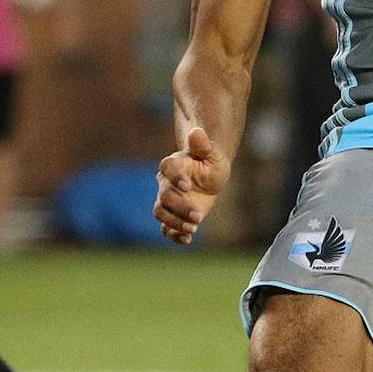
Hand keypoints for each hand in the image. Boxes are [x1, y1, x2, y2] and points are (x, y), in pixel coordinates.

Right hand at [154, 127, 229, 243]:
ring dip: (175, 222)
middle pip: (164, 196)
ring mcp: (167, 200)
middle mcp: (166, 183)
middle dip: (180, 206)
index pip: (167, 168)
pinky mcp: (173, 215)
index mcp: (173, 164)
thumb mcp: (211, 152)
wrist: (210, 175)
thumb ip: (202, 144)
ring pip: (161, 212)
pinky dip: (173, 235)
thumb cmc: (210, 161)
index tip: (188, 186)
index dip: (175, 176)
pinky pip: (165, 227)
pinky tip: (187, 239)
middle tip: (198, 215)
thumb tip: (197, 131)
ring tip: (193, 228)